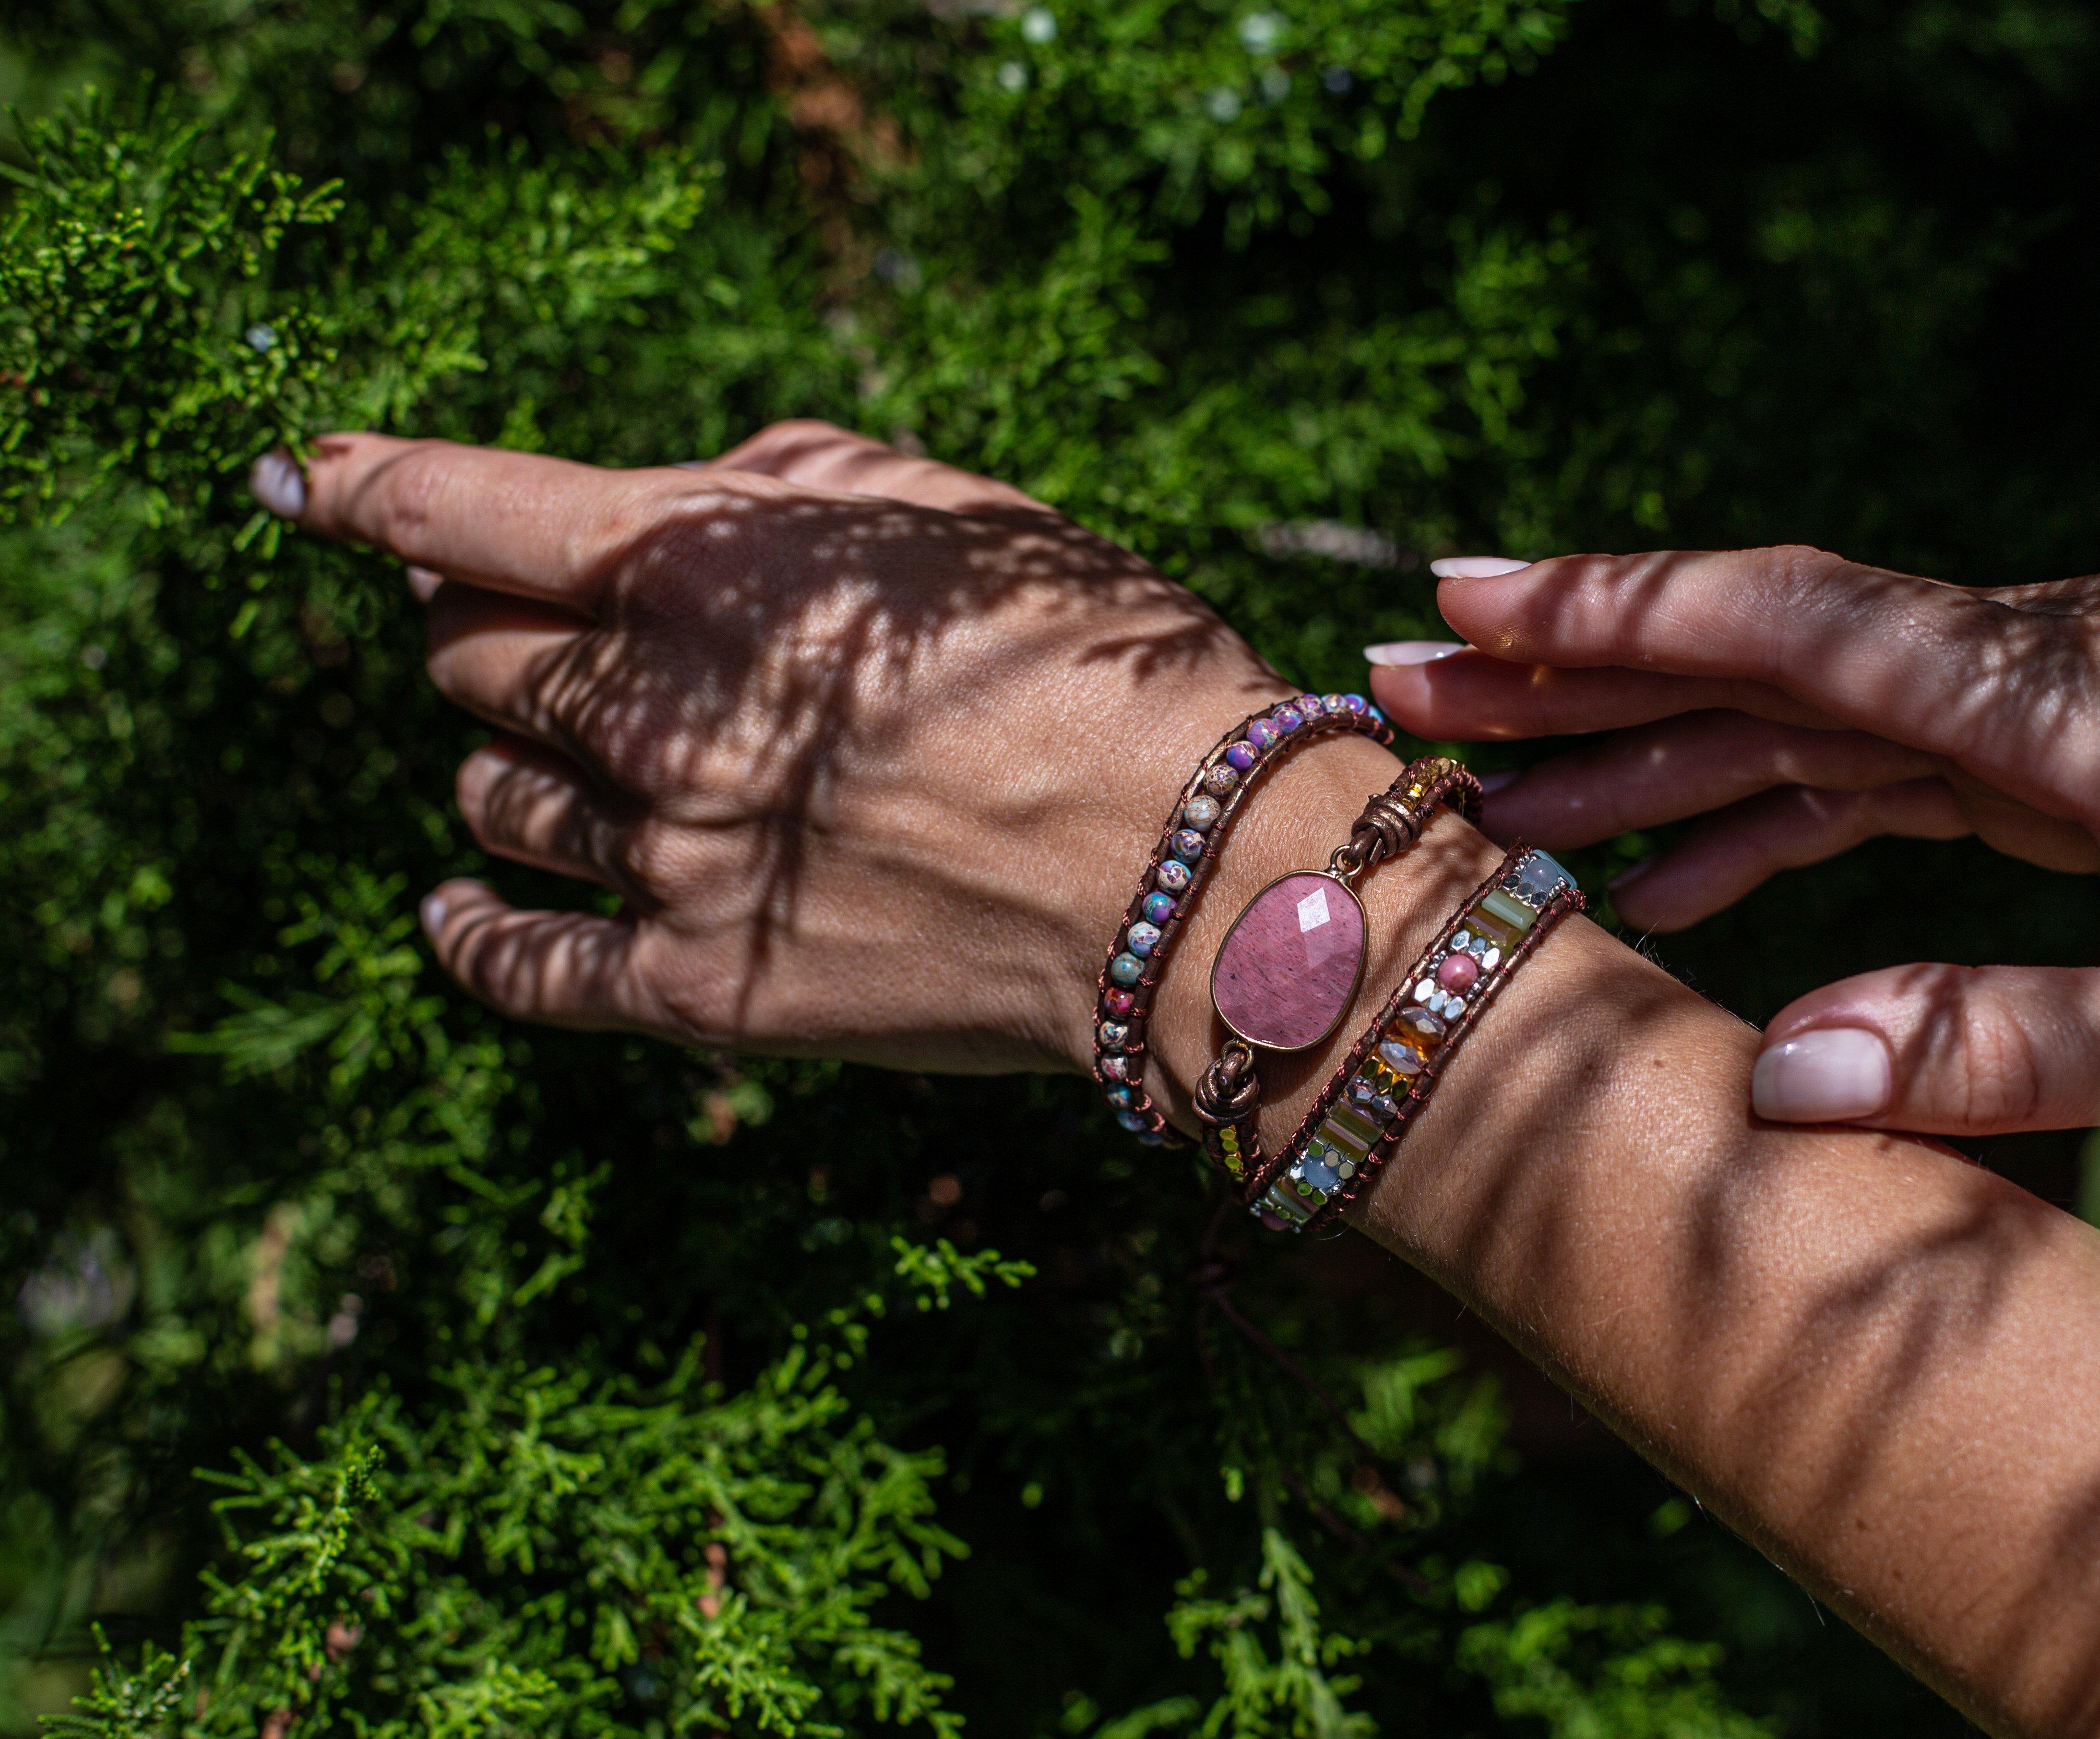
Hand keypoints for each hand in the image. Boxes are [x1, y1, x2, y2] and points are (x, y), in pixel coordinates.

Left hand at [255, 421, 1288, 1074]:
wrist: (1201, 877)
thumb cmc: (1103, 667)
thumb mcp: (957, 510)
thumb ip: (785, 477)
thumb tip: (672, 491)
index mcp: (703, 564)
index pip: (454, 508)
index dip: (359, 485)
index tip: (305, 483)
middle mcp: (655, 708)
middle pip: (465, 652)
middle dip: (476, 622)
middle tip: (524, 619)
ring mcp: (669, 858)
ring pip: (494, 792)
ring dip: (508, 756)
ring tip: (571, 752)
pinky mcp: (699, 987)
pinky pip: (520, 961)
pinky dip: (469, 927)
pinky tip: (455, 906)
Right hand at [1368, 547, 2099, 1158]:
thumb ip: (2014, 1048)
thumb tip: (1777, 1079)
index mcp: (2077, 703)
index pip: (1804, 627)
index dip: (1626, 609)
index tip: (1470, 598)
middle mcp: (2047, 667)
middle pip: (1769, 647)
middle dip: (1583, 666)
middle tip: (1410, 683)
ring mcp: (2053, 704)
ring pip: (1803, 707)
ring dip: (1650, 744)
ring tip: (1496, 788)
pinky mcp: (2065, 758)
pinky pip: (1875, 768)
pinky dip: (1763, 814)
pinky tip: (1672, 878)